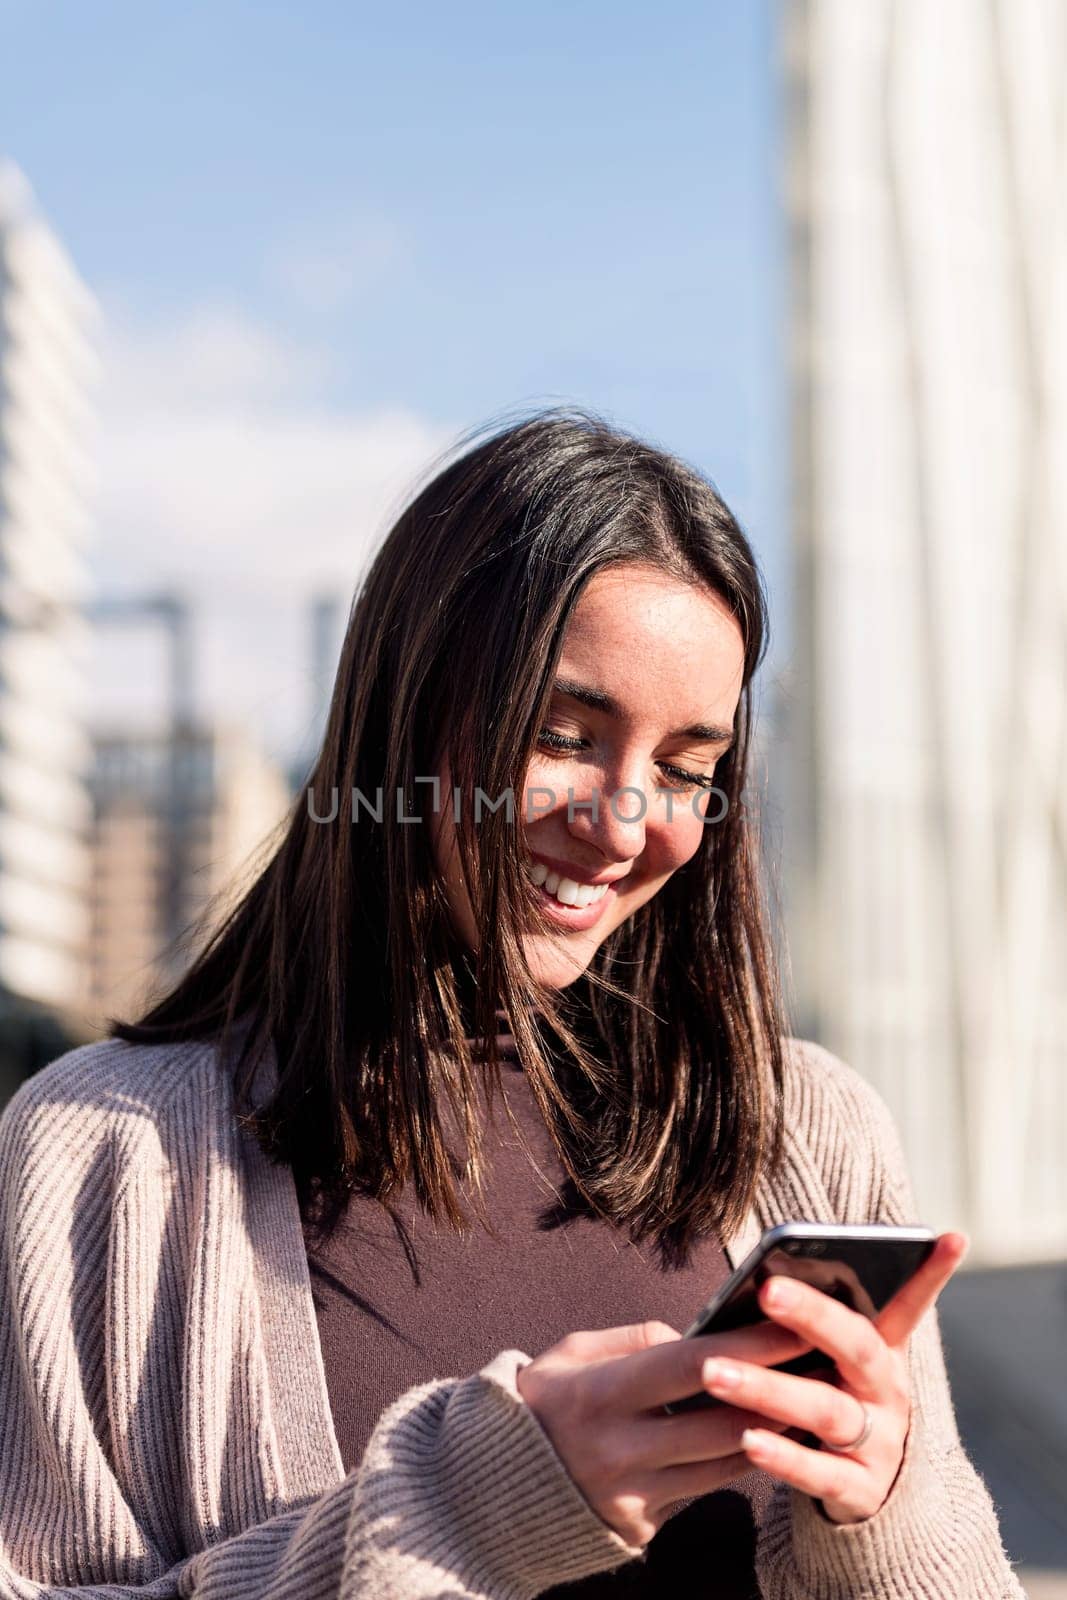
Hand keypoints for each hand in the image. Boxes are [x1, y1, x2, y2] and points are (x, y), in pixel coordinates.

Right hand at [516, 1317, 811, 1546]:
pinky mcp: (642, 1524)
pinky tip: (776, 1434)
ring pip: (726, 1463)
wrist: (493, 1484)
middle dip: (781, 1390)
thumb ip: (637, 1341)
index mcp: (600, 1392)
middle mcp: (620, 1448)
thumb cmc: (544, 1399)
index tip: (798, 1321)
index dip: (749, 1344)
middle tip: (829, 1361)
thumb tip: (700, 1334)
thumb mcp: (575, 1353)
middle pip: (721, 1422)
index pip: (690, 1365)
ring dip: (777, 1431)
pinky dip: (745, 1460)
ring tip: (818, 1396)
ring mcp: (633, 1493)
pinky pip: (708, 1489)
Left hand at [700, 1231, 968, 1523]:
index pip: (910, 1305)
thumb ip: (812, 1328)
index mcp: (883, 1354)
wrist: (868, 1493)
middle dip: (812, 1315)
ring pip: (826, 1409)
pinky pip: (820, 1473)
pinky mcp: (860, 1490)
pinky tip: (748, 1441)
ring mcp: (878, 1442)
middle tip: (766, 1289)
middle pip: (856, 1346)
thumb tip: (760, 1278)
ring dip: (768, 1389)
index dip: (931, 1273)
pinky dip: (783, 1457)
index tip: (950, 1237)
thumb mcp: (837, 1367)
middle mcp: (888, 1393)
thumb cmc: (837, 1405)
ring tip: (716, 1372)